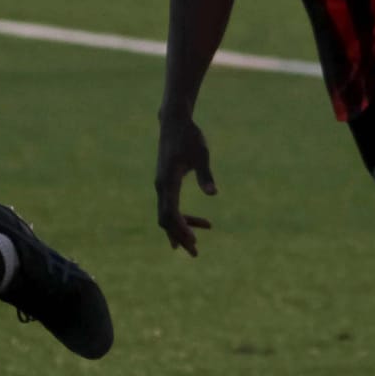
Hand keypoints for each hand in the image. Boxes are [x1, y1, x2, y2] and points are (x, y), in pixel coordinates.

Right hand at [154, 115, 216, 256]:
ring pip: (166, 215)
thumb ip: (206, 175)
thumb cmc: (190, 137)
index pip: (171, 213)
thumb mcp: (202, 155)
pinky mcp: (165, 183)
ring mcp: (162, 185)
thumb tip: (213, 194)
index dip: (181, 230)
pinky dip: (180, 218)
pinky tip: (197, 225)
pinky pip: (169, 207)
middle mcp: (161, 186)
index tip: (195, 243)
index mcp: (168, 182)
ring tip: (197, 243)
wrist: (174, 122)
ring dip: (180, 230)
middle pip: (166, 219)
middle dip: (180, 237)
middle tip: (196, 253)